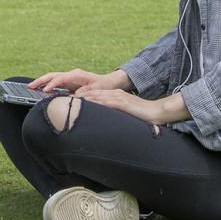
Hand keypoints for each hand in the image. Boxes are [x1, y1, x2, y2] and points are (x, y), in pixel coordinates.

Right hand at [26, 68, 126, 93]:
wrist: (110, 82)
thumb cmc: (104, 86)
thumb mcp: (95, 91)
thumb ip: (83, 94)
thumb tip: (72, 98)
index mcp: (77, 75)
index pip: (60, 79)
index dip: (52, 85)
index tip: (44, 91)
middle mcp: (71, 75)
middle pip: (52, 75)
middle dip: (40, 80)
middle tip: (29, 86)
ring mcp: (70, 78)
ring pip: (52, 78)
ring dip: (42, 82)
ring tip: (31, 87)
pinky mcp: (69, 83)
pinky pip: (56, 83)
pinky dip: (47, 85)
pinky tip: (41, 90)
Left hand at [72, 86, 186, 125]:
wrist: (158, 112)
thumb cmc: (143, 116)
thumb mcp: (125, 115)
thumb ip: (114, 117)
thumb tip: (103, 126)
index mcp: (114, 96)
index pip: (93, 95)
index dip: (80, 97)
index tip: (67, 101)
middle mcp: (114, 94)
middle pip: (91, 94)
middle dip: (77, 96)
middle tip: (63, 100)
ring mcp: (118, 97)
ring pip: (95, 96)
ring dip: (81, 98)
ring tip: (68, 101)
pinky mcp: (122, 103)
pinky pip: (105, 102)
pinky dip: (94, 103)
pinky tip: (85, 104)